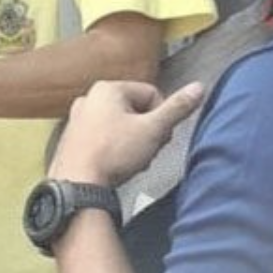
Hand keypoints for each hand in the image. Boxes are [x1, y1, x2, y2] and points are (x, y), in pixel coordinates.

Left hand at [47, 81, 206, 187]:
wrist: (78, 184)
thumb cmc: (112, 155)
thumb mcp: (153, 130)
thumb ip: (177, 108)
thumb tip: (198, 88)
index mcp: (108, 89)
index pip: (152, 94)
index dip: (162, 118)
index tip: (159, 137)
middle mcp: (90, 99)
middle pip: (136, 110)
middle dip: (147, 132)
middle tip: (147, 151)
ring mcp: (79, 119)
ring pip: (121, 125)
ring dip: (133, 143)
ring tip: (131, 161)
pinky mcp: (74, 139)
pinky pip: (105, 138)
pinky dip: (115, 150)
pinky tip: (116, 165)